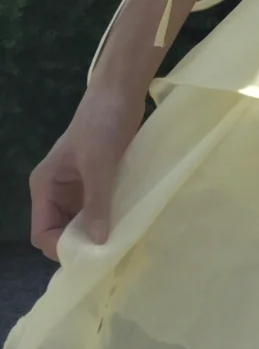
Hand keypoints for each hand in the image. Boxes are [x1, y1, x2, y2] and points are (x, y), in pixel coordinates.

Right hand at [28, 84, 145, 261]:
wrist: (121, 93)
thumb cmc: (102, 124)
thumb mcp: (98, 164)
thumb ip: (96, 203)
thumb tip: (97, 242)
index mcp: (45, 186)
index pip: (43, 232)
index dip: (60, 247)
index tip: (89, 255)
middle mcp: (57, 191)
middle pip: (61, 231)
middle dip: (81, 244)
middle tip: (109, 254)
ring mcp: (78, 187)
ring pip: (81, 222)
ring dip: (97, 232)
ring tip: (120, 242)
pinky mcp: (98, 181)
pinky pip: (98, 209)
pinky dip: (108, 218)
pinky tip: (126, 225)